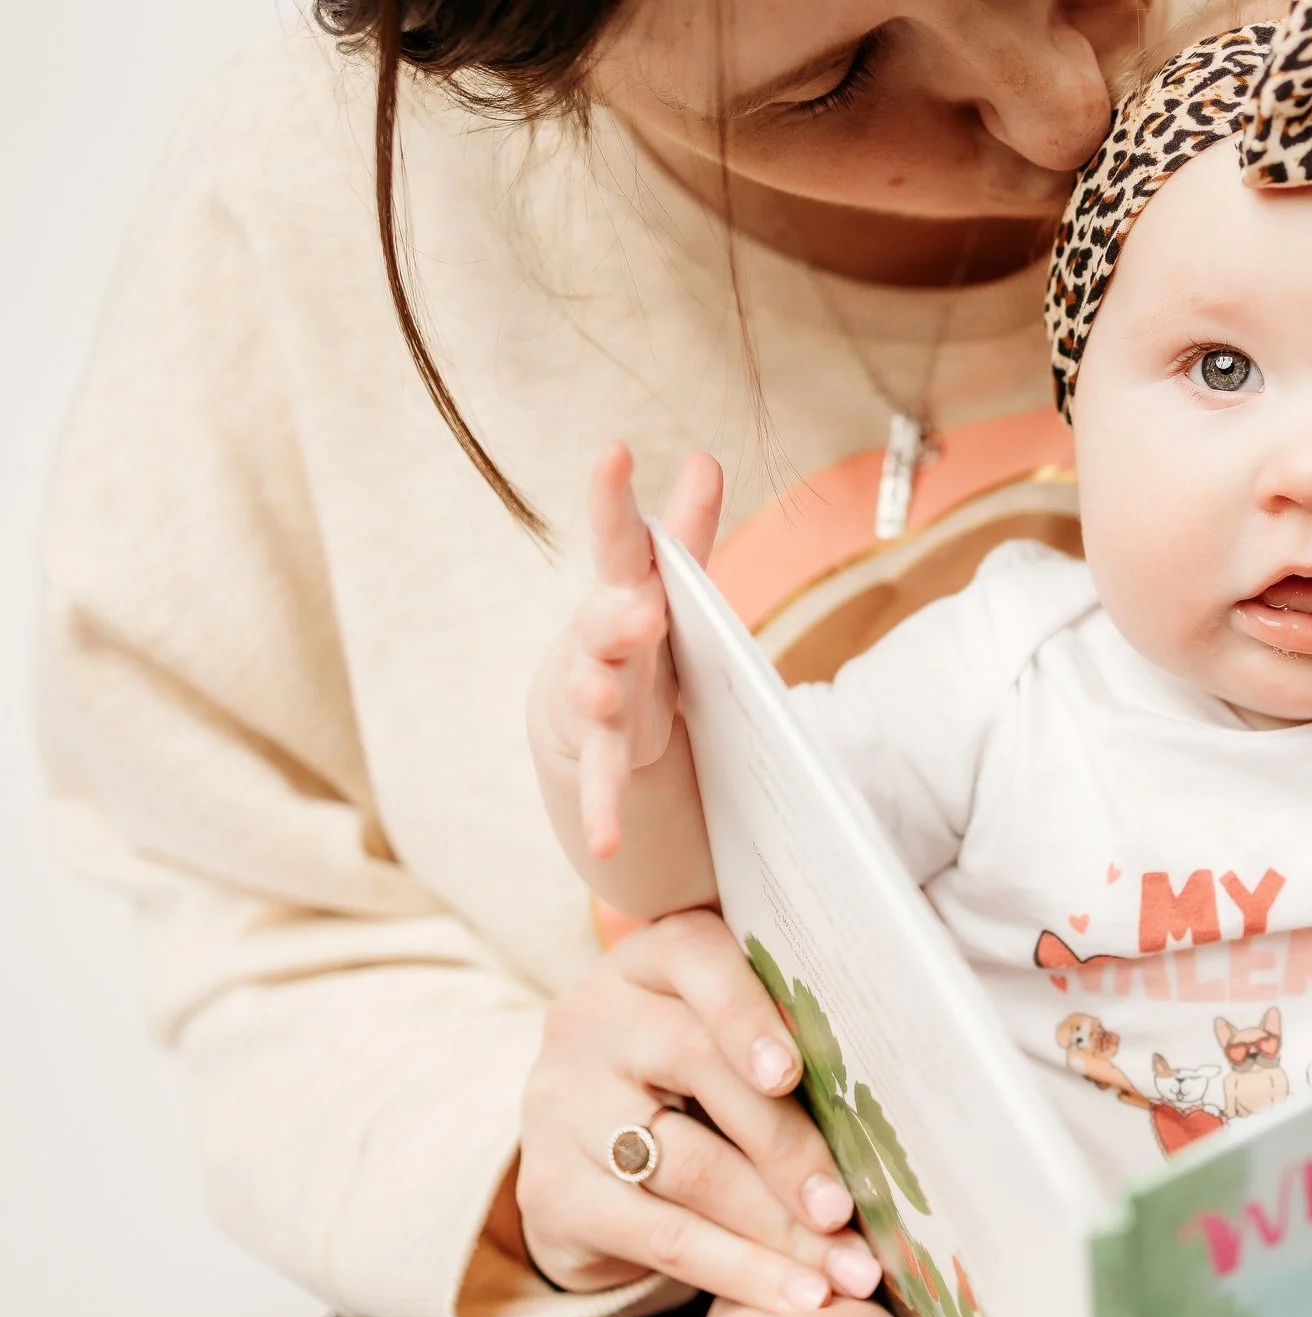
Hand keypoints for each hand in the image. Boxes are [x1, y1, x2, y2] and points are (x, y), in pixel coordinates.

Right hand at [513, 910, 883, 1312]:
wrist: (589, 1154)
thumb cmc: (697, 1081)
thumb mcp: (730, 1037)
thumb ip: (790, 1041)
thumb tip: (900, 1100)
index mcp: (649, 961)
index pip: (697, 962)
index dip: (748, 1015)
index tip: (795, 1073)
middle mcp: (593, 1020)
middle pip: (698, 1069)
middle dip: (788, 1145)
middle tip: (850, 1207)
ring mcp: (562, 1106)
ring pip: (688, 1168)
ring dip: (780, 1230)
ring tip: (849, 1270)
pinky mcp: (553, 1191)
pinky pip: (663, 1238)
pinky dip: (742, 1272)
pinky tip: (800, 1297)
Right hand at [544, 444, 722, 860]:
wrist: (582, 714)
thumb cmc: (636, 636)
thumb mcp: (666, 584)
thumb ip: (685, 531)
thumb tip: (703, 455)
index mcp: (624, 594)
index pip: (620, 541)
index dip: (613, 498)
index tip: (613, 451)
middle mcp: (601, 645)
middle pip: (606, 624)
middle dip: (617, 615)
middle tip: (637, 607)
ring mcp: (594, 702)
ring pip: (598, 696)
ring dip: (600, 694)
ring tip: (601, 692)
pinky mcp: (598, 756)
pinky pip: (602, 785)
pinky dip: (604, 812)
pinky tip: (606, 844)